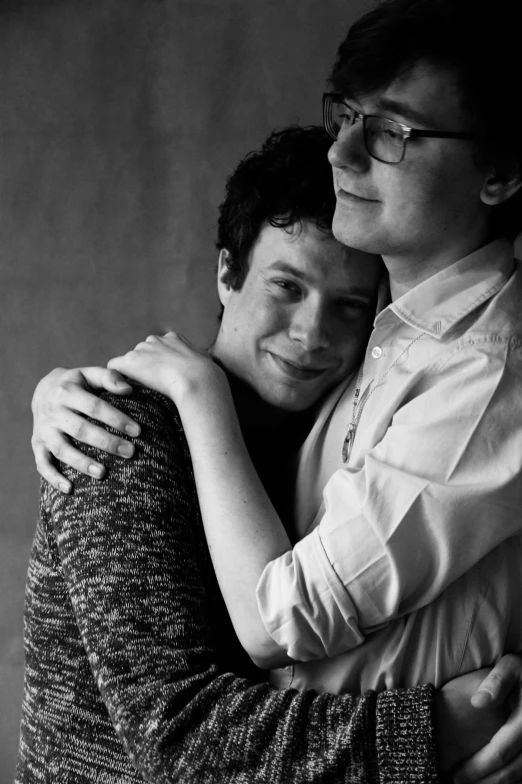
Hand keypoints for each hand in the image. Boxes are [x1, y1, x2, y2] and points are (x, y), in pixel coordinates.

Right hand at [32, 366, 139, 492]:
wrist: (43, 390)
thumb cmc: (77, 383)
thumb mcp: (89, 374)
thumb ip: (109, 377)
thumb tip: (129, 389)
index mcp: (68, 391)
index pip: (95, 407)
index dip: (116, 419)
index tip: (137, 431)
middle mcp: (53, 411)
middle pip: (81, 430)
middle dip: (107, 442)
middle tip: (131, 452)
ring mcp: (43, 429)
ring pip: (62, 449)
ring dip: (82, 463)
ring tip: (104, 474)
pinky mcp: (37, 443)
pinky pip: (42, 463)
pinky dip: (53, 478)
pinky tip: (70, 489)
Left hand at [107, 332, 225, 405]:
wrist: (198, 381)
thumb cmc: (207, 379)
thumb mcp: (207, 364)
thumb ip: (199, 364)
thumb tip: (209, 374)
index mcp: (173, 338)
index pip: (158, 349)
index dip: (159, 365)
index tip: (164, 379)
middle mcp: (155, 340)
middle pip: (141, 354)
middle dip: (144, 369)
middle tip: (152, 389)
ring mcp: (141, 350)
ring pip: (129, 363)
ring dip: (132, 376)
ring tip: (139, 393)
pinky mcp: (130, 361)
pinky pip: (114, 369)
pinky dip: (115, 380)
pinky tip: (122, 392)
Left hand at [435, 669, 508, 775]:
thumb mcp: (511, 666)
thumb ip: (496, 682)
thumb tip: (477, 703)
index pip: (501, 751)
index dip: (478, 766)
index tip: (456, 774)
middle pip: (513, 770)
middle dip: (486, 781)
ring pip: (520, 775)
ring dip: (498, 783)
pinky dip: (510, 778)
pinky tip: (491, 779)